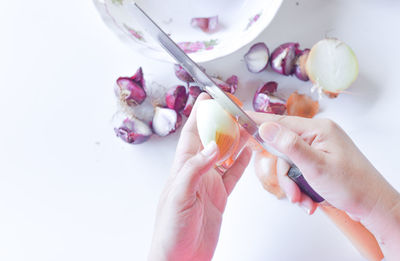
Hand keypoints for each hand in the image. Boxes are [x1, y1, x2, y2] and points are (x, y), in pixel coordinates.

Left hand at [149, 94, 251, 260]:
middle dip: (222, 123)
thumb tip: (212, 146)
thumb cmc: (170, 230)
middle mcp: (197, 171)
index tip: (209, 97)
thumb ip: (195, 169)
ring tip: (248, 127)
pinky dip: (242, 163)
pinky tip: (248, 153)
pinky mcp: (219, 196)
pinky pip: (233, 175)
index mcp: (183, 167)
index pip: (191, 133)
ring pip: (225, 155)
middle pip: (212, 140)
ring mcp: (209, 183)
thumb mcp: (180, 196)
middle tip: (235, 109)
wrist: (180, 257)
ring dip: (236, 141)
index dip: (199, 114)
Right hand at [249, 112, 399, 259]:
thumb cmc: (354, 186)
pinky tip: (310, 199)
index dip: (259, 121)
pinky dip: (300, 187)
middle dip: (286, 174)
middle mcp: (318, 136)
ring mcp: (319, 149)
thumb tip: (267, 128)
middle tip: (294, 192)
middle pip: (283, 149)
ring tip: (305, 200)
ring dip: (294, 185)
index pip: (281, 122)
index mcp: (319, 129)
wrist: (374, 205)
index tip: (240, 117)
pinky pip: (299, 171)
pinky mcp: (319, 162)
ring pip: (290, 164)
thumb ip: (289, 146)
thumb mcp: (316, 166)